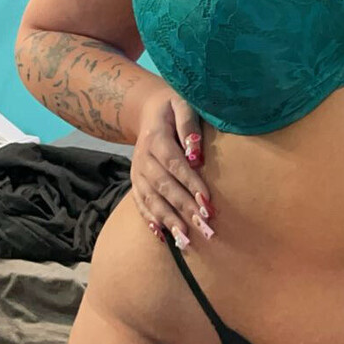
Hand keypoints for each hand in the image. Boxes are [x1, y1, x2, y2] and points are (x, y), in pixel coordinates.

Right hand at [131, 87, 214, 250]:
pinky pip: (140, 203)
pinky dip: (150, 220)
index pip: (175, 164)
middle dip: (184, 207)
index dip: (190, 183)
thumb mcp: (182, 104)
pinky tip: (162, 236)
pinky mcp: (136, 182)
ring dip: (169, 220)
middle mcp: (143, 159)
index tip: (207, 201)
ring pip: (151, 200)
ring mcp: (137, 172)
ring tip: (186, 240)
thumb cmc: (173, 106)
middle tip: (204, 226)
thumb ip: (189, 125)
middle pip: (164, 186)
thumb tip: (197, 153)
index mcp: (155, 138)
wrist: (146, 109)